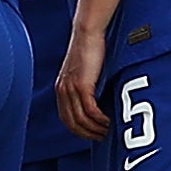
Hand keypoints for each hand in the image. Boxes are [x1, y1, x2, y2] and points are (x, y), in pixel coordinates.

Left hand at [56, 23, 108, 140]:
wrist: (88, 33)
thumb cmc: (90, 49)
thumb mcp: (83, 71)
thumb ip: (84, 86)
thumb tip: (96, 102)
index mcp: (61, 89)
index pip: (66, 119)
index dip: (80, 131)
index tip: (93, 135)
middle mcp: (62, 91)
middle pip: (72, 123)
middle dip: (88, 134)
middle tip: (103, 137)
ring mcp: (71, 88)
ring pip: (82, 119)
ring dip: (96, 129)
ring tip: (109, 130)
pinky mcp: (82, 85)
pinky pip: (90, 110)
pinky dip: (100, 119)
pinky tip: (109, 121)